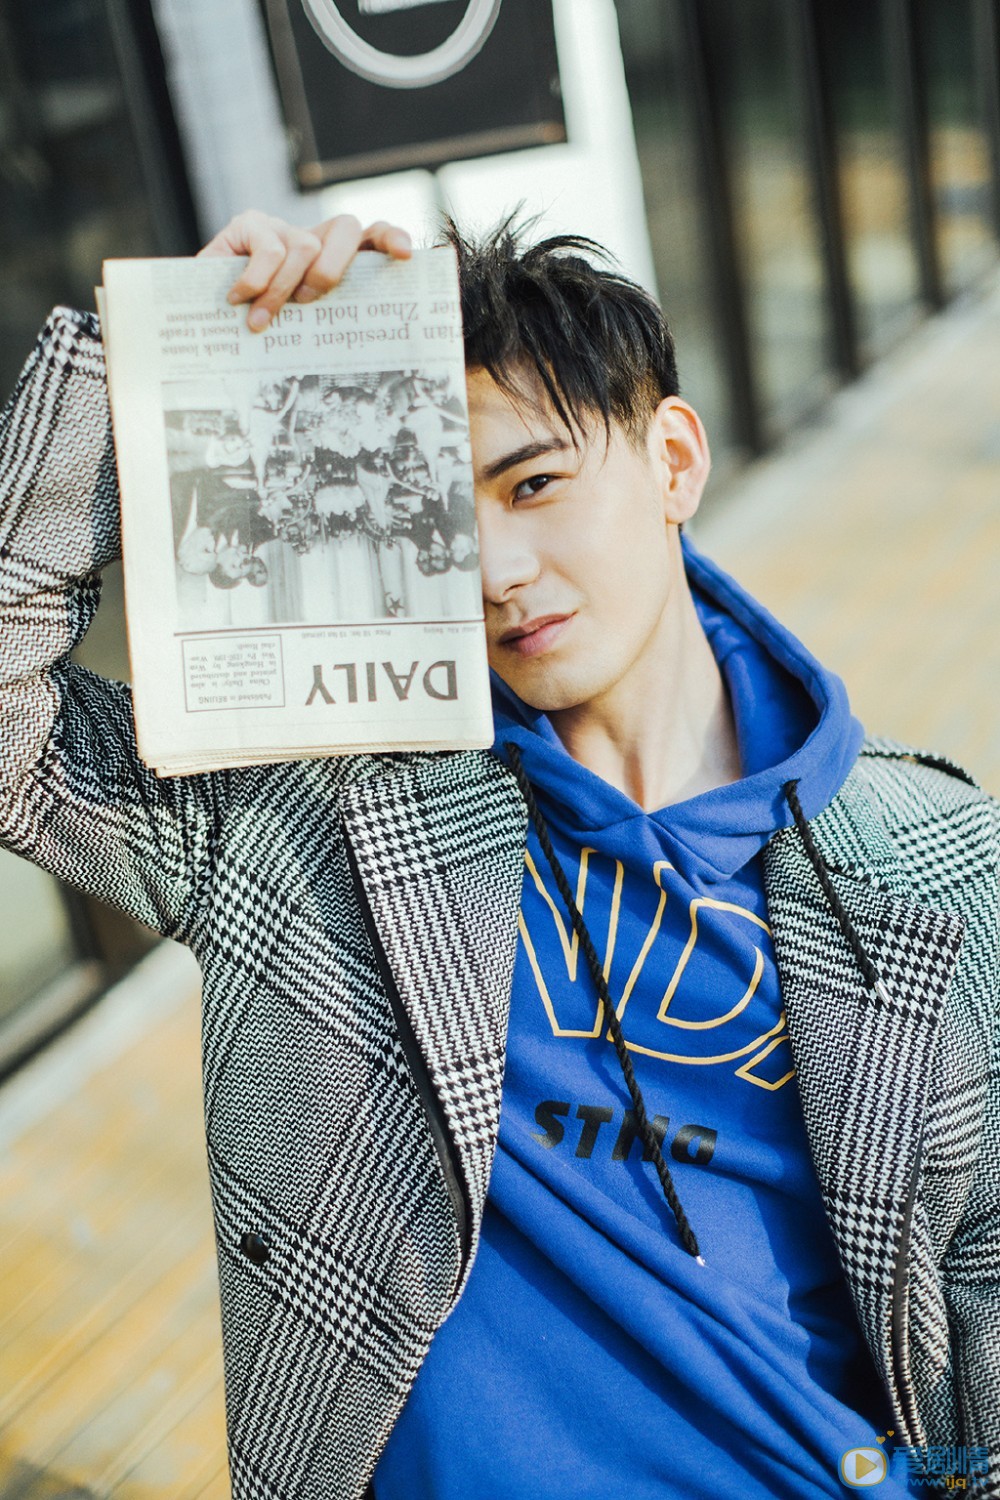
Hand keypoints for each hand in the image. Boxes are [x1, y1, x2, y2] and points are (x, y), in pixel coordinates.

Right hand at [197, 210, 411, 331]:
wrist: (205, 309)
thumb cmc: (261, 322)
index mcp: (335, 258)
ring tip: (262, 321)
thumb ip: (324, 320)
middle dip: (332, 270)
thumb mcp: (298, 324)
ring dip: (283, 290)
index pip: (373, 236)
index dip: (391, 239)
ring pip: (304, 246)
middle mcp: (313, 235)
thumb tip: (363, 350)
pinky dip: (256, 281)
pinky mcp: (250, 223)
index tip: (406, 257)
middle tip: (308, 304)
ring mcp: (282, 226)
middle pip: (345, 228)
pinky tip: (239, 298)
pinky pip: (267, 250)